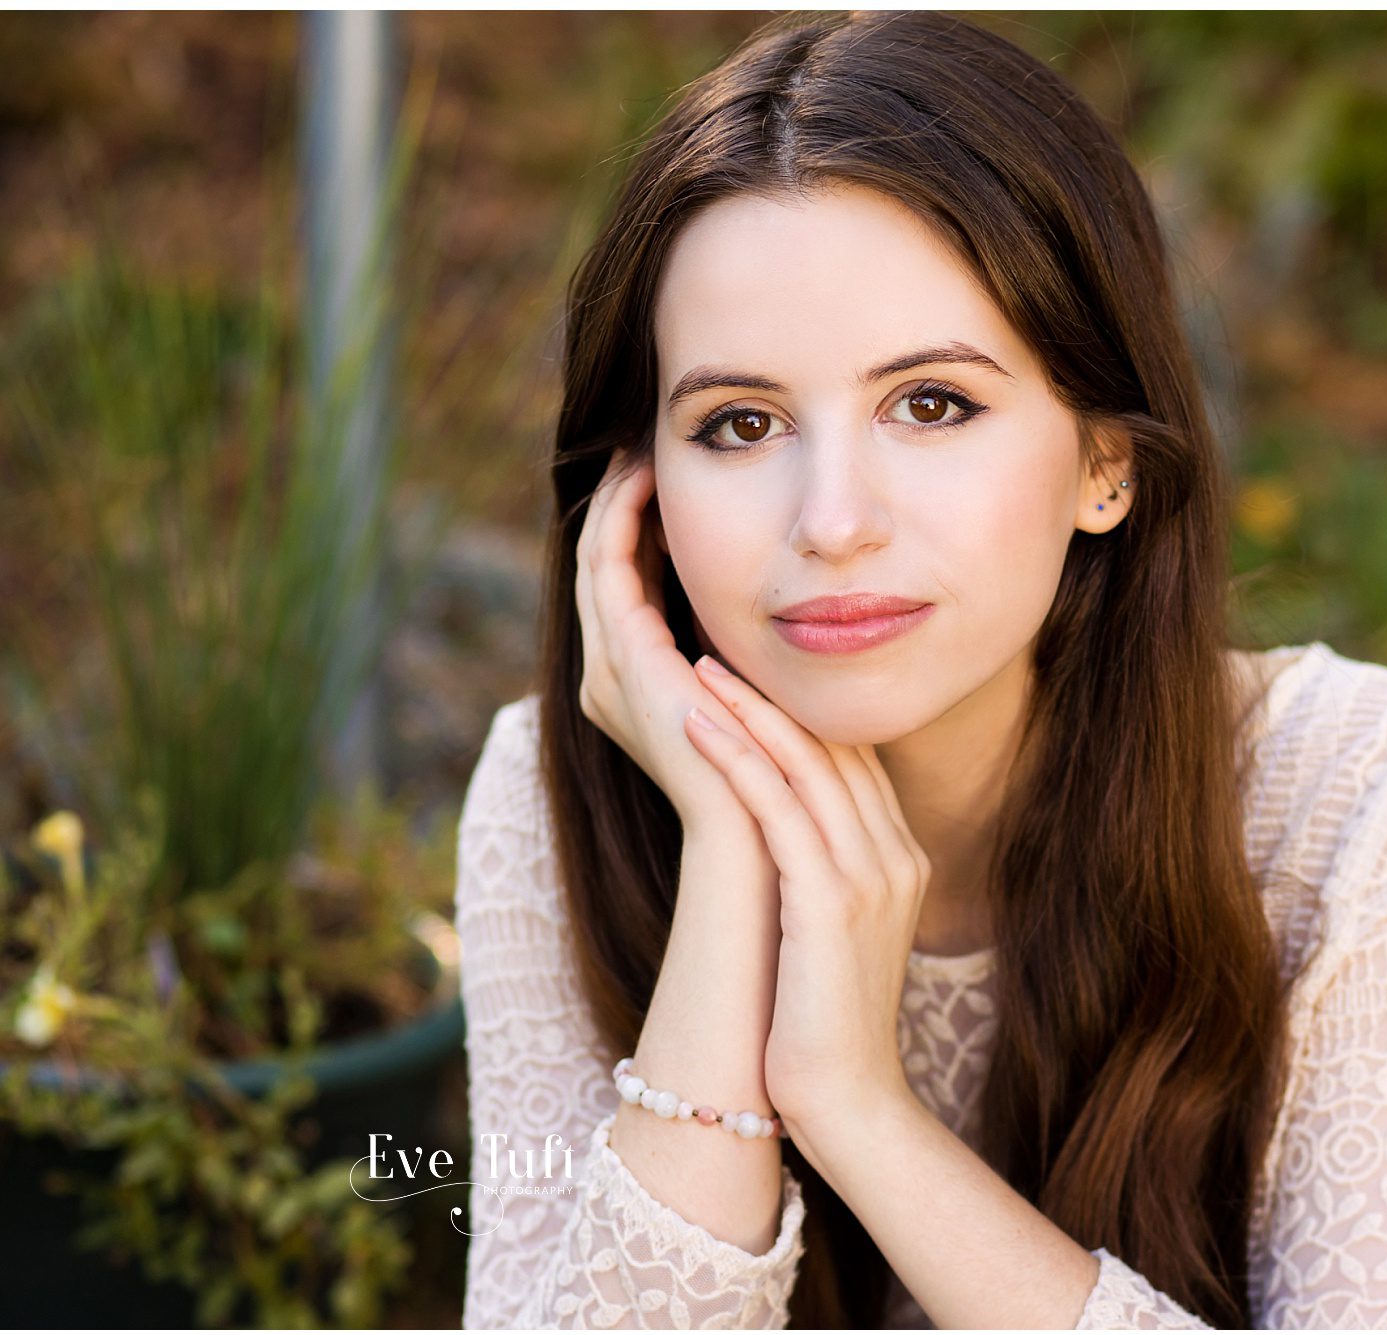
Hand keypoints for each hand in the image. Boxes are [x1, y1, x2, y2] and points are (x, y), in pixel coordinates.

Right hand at [574, 450, 768, 832]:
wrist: (761, 839)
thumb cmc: (779, 779)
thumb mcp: (762, 693)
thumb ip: (752, 649)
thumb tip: (792, 602)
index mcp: (635, 685)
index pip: (624, 584)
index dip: (638, 525)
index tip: (669, 474)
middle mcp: (608, 675)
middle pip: (598, 564)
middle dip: (617, 501)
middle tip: (640, 442)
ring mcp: (609, 669)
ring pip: (594, 556)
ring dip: (615, 499)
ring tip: (640, 449)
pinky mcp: (624, 661)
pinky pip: (607, 568)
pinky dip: (622, 518)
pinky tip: (648, 480)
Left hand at [681, 652, 929, 1135]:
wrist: (850, 1104)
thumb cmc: (823, 1026)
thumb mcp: (835, 934)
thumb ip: (825, 876)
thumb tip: (783, 842)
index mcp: (899, 860)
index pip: (853, 760)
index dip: (802, 709)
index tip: (752, 671)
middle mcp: (894, 857)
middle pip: (835, 747)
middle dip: (775, 691)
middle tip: (718, 644)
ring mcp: (869, 877)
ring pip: (808, 764)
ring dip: (749, 707)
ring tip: (698, 664)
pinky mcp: (831, 902)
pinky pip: (780, 808)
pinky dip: (737, 758)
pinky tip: (698, 723)